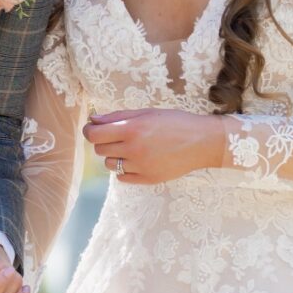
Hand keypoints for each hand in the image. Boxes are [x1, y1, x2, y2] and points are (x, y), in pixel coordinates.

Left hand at [83, 108, 226, 184]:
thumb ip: (118, 116)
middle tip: (118, 136)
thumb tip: (93, 120)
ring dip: (115, 156)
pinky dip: (125, 170)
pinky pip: (122, 177)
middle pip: (100, 150)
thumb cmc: (175, 122)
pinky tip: (138, 160)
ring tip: (131, 149)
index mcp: (131, 129)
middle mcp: (133, 149)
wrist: (202, 142)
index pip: (94, 135)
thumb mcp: (146, 113)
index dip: (89, 131)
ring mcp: (140, 167)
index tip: (93, 129)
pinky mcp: (148, 179)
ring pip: (110, 165)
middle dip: (104, 142)